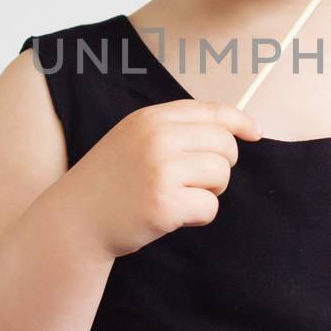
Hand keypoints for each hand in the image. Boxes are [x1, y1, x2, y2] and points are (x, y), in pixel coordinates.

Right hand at [68, 99, 261, 257]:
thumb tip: (235, 130)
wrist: (75, 219)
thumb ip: (176, 129)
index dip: (239, 122)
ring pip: (221, 176)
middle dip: (221, 166)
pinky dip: (197, 216)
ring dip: (208, 192)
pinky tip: (171, 215)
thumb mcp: (135, 139)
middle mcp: (156, 139)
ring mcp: (160, 171)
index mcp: (151, 118)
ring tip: (178, 197)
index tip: (255, 133)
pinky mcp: (164, 205)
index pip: (210, 111)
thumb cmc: (112, 181)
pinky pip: (209, 207)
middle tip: (196, 181)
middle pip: (224, 145)